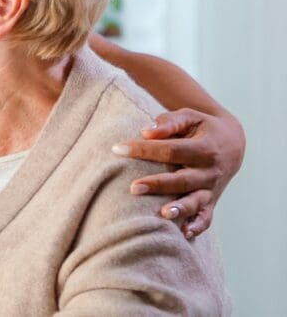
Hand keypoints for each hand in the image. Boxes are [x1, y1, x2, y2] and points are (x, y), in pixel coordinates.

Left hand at [112, 107, 245, 238]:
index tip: (118, 149)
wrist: (232, 143)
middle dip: (158, 185)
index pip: (171, 150)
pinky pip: (207, 218)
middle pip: (182, 180)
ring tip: (163, 214)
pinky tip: (183, 234)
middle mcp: (210, 171)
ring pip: (196, 202)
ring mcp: (211, 189)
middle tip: (133, 187)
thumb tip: (146, 132)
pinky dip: (197, 227)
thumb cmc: (201, 127)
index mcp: (204, 148)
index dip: (144, 149)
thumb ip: (169, 122)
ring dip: (180, 209)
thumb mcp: (190, 117)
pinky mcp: (212, 201)